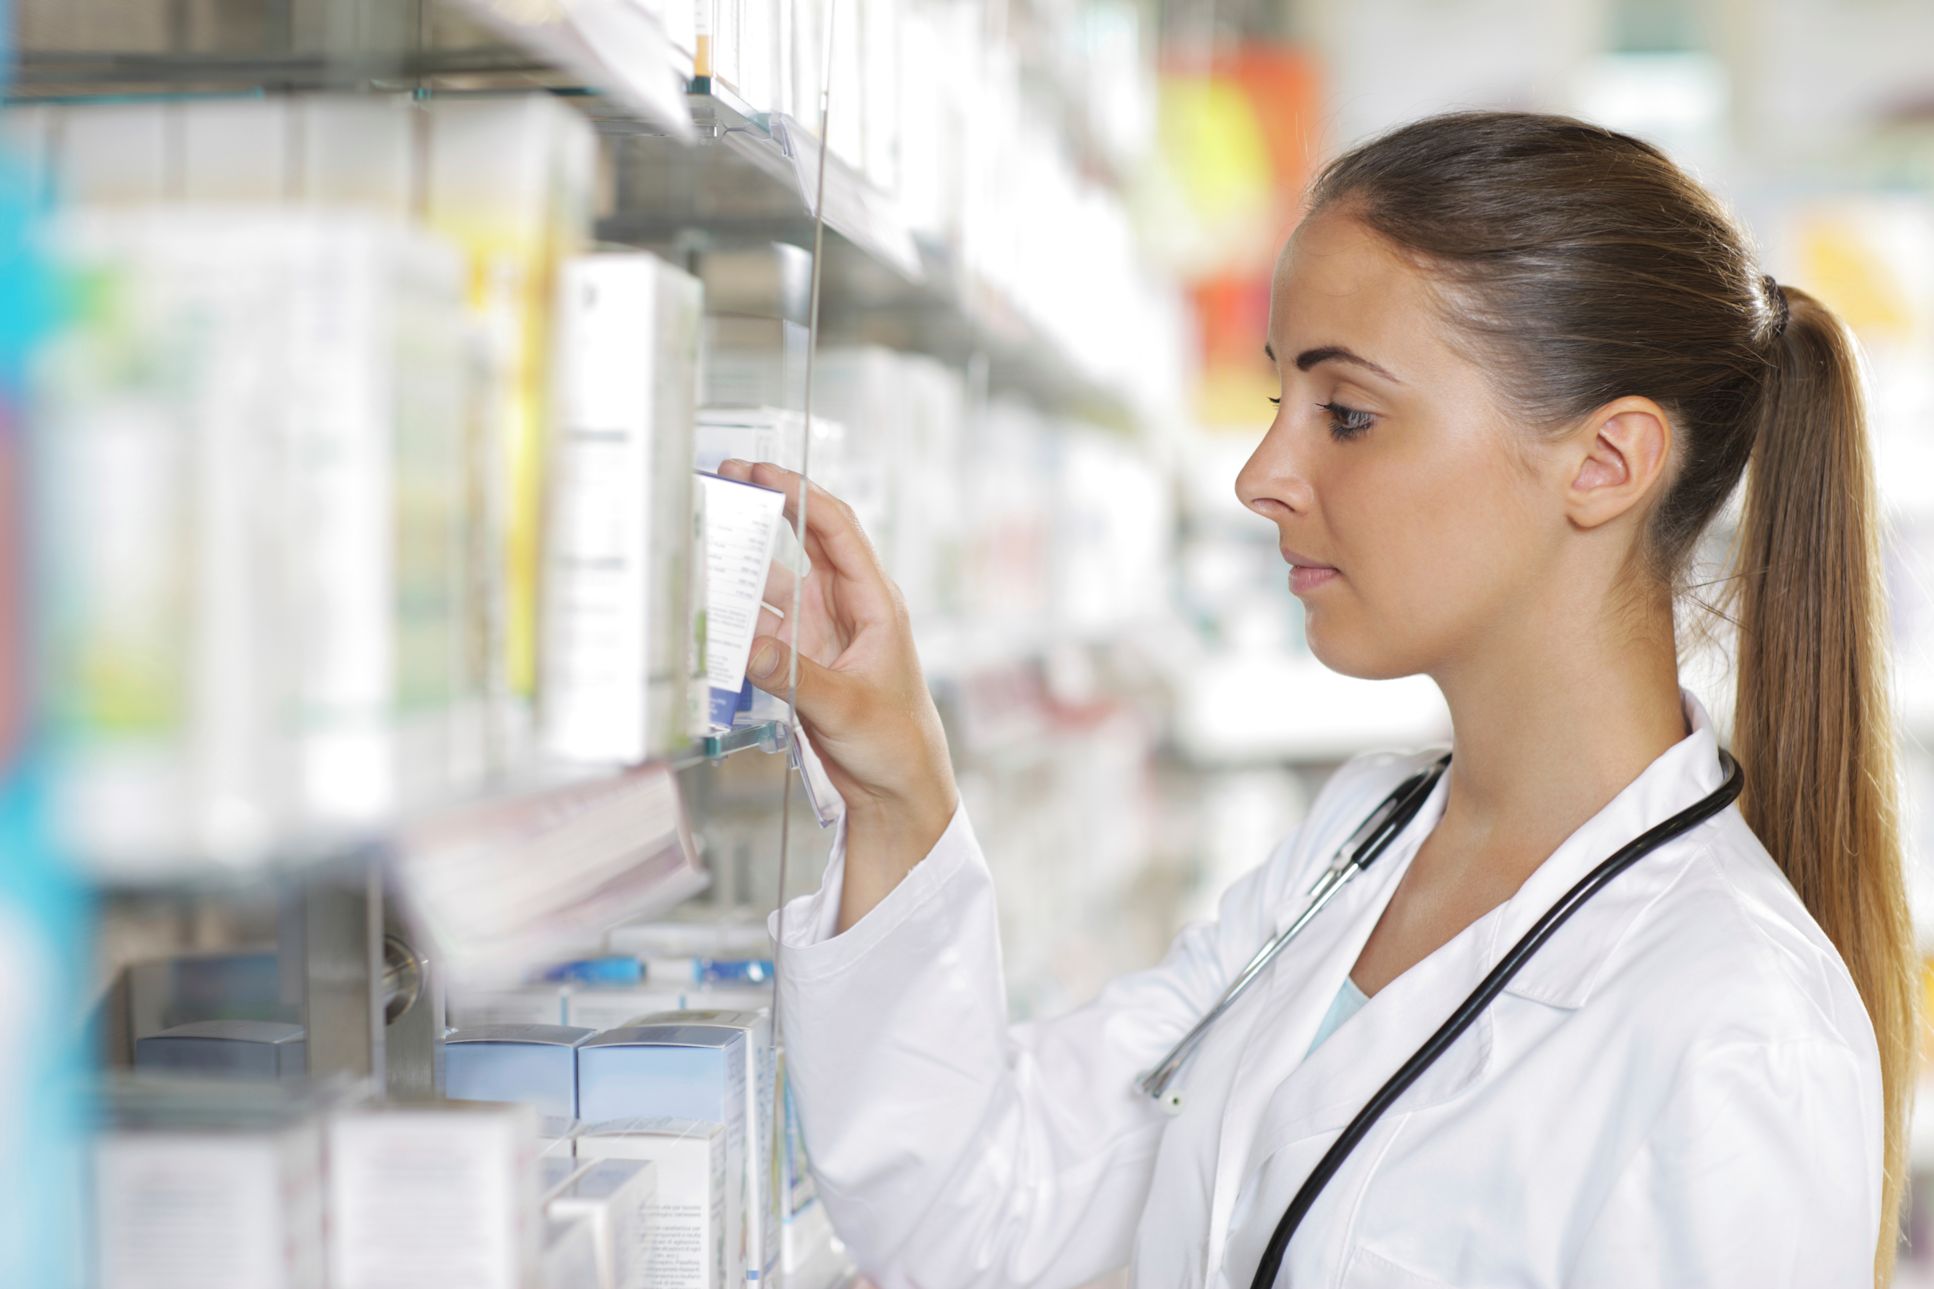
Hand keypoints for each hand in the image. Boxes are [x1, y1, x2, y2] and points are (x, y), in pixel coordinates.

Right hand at [714, 459, 958, 845]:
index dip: (800, 494)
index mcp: (875, 603)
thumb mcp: (845, 707)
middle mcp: (848, 607)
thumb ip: (793, 676)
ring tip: (705, 541)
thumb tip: (746, 647)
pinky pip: (763, 624)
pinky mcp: (802, 657)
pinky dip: (738, 615)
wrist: (898, 789)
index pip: (837, 530)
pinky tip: (708, 609)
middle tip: (727, 477)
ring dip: (744, 564)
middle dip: (769, 505)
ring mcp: (823, 630)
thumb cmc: (895, 743)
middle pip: (807, 540)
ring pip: (777, 582)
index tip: (762, 471)